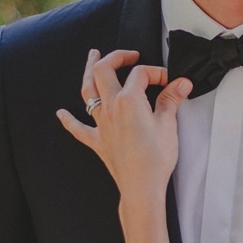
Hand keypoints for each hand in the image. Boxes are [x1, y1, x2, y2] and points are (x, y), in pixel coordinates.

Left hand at [56, 49, 191, 194]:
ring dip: (88, 71)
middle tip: (128, 55)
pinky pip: (78, 128)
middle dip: (115, 57)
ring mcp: (101, 124)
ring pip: (88, 91)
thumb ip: (171, 100)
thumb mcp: (168, 125)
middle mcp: (110, 108)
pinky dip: (68, 120)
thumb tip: (181, 83)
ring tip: (92, 58)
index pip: (140, 74)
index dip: (156, 72)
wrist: (141, 187)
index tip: (169, 81)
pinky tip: (61, 113)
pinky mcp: (98, 140)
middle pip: (104, 72)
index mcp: (129, 101)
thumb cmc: (155, 159)